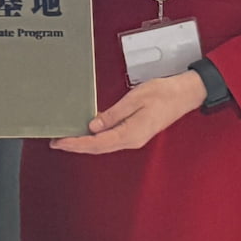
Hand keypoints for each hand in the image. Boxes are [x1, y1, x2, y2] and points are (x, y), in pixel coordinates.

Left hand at [49, 71, 207, 154]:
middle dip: (76, 146)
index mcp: (130, 134)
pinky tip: (88, 133)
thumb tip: (93, 127)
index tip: (60, 142)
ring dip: (85, 143)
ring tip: (67, 138)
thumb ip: (113, 114)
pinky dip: (96, 138)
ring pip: (104, 145)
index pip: (96, 143)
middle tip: (56, 142)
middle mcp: (131, 140)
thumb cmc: (162, 93)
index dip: (76, 144)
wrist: (184, 95)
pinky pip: (111, 139)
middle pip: (98, 147)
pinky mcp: (135, 133)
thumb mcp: (135, 99)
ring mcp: (134, 138)